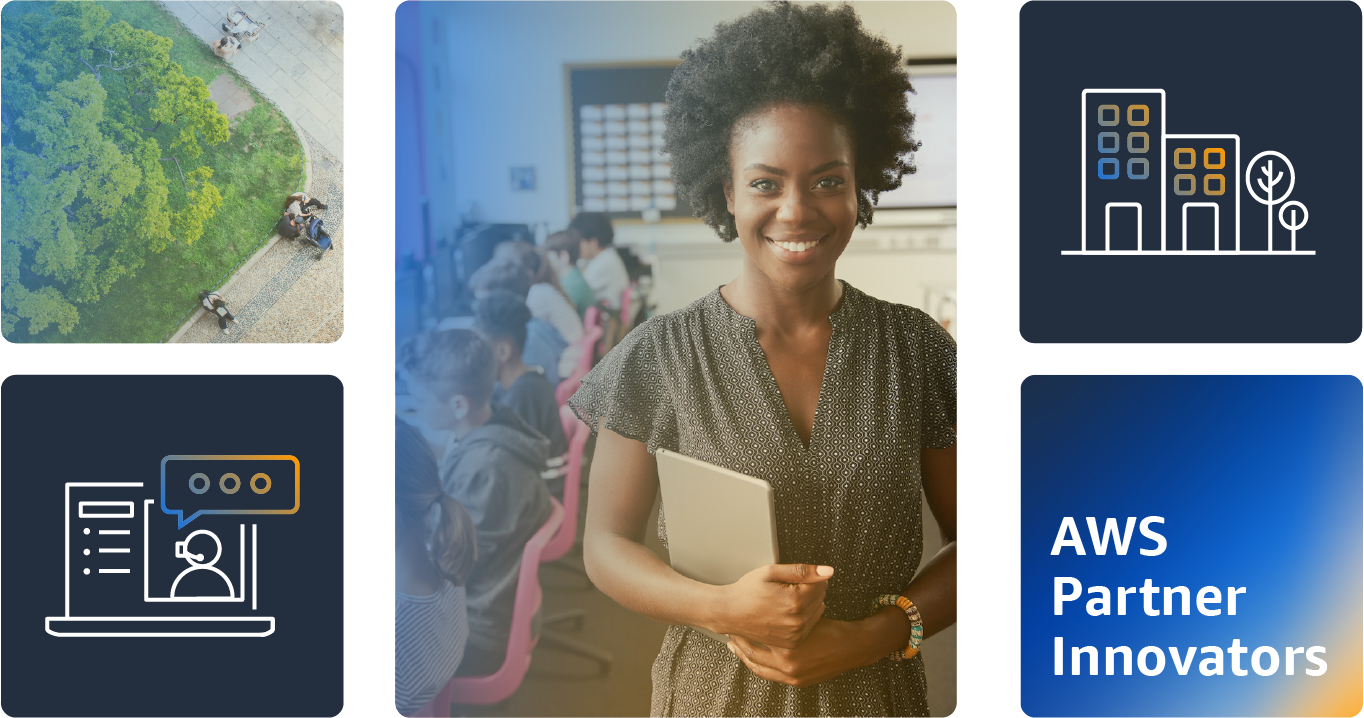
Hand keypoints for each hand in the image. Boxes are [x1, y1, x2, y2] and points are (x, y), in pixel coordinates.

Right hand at [710, 563, 831, 648]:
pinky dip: (803, 618)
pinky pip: (810, 625)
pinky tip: (787, 613)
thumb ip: (802, 570)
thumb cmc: (747, 591)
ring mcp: (795, 634)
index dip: (809, 577)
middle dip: (809, 590)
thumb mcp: (771, 572)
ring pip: (818, 611)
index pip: (822, 584)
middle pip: (821, 597)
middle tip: (787, 589)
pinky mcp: (792, 642)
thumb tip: (828, 572)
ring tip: (786, 600)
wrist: (730, 613)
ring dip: (808, 604)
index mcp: (795, 601)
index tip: (794, 579)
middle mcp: (797, 620)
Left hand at [727, 617, 878, 687]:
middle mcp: (788, 667)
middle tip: (729, 635)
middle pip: (752, 657)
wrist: (853, 647)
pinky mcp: (798, 682)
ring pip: (759, 668)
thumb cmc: (832, 629)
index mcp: (788, 649)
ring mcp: (792, 677)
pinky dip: (760, 665)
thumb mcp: (805, 616)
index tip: (734, 622)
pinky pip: (770, 675)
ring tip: (737, 647)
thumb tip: (764, 608)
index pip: (755, 640)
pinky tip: (756, 656)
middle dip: (738, 645)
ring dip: (746, 657)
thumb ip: (785, 615)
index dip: (742, 630)